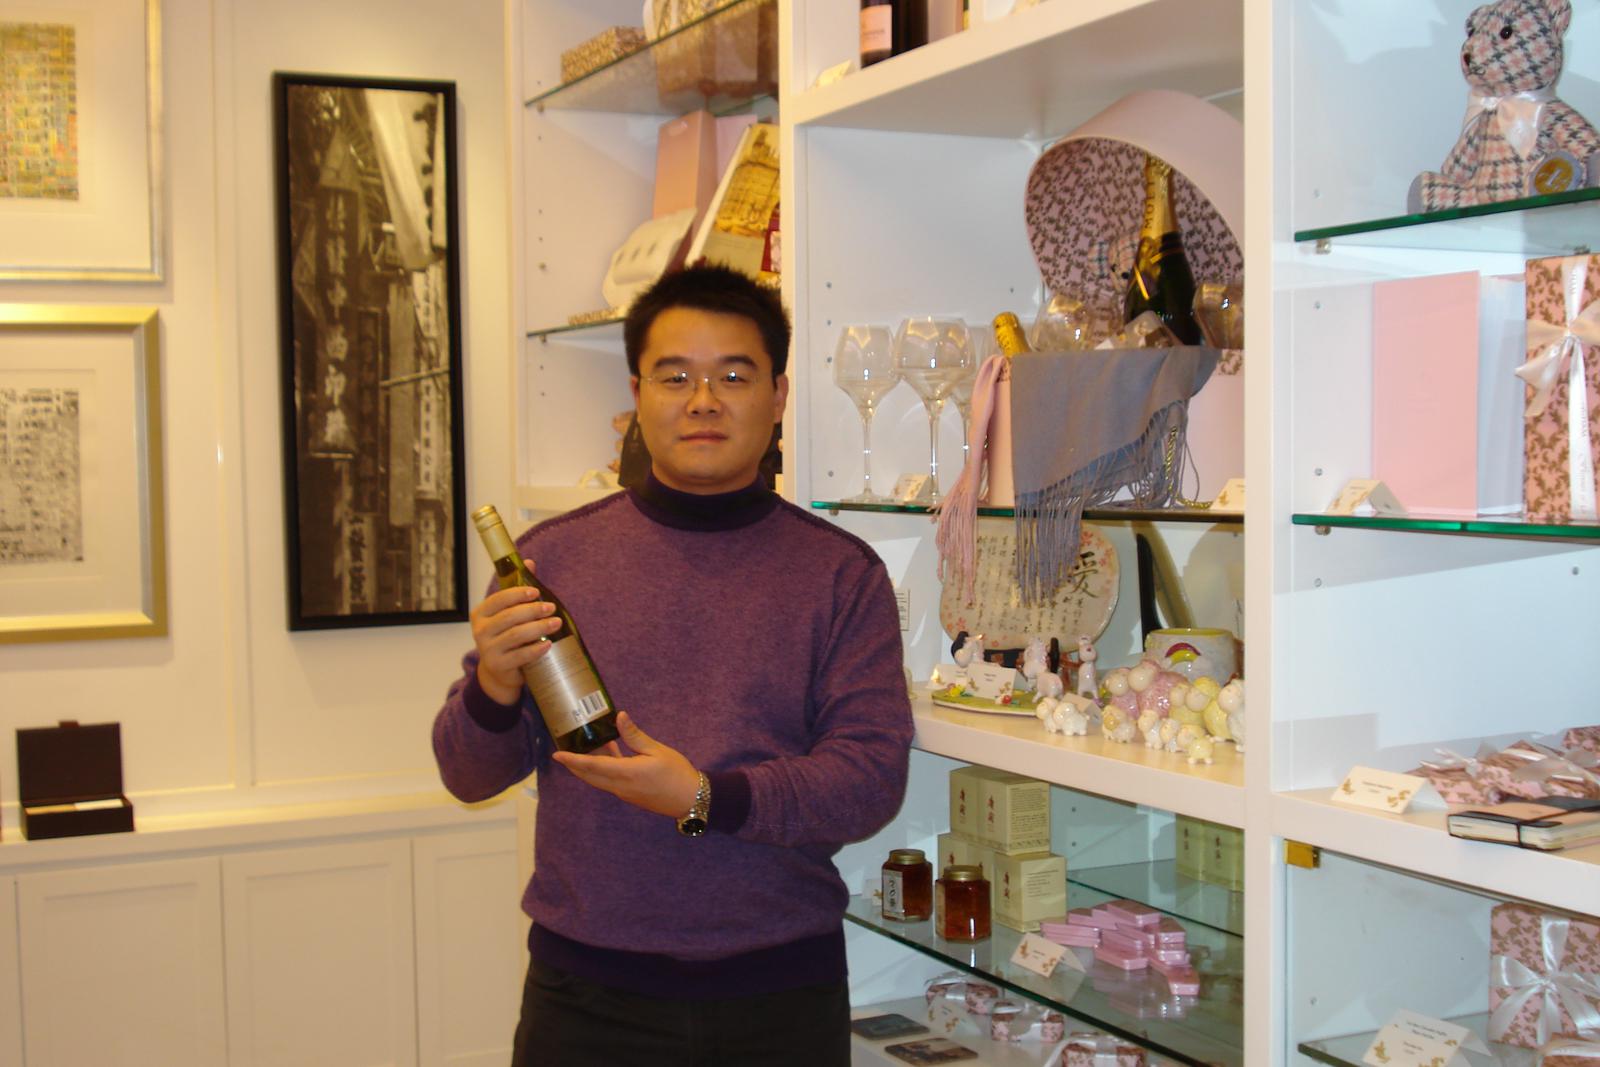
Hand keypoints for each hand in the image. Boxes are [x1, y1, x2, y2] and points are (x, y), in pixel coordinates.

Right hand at [470, 561, 561, 704]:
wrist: (499, 671)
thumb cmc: (506, 635)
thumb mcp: (509, 612)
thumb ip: (518, 589)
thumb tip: (529, 562)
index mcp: (481, 613)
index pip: (498, 599)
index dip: (517, 594)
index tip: (536, 592)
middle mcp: (480, 631)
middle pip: (509, 617)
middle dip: (533, 610)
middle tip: (552, 607)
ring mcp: (488, 649)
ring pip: (516, 635)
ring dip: (539, 628)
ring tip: (556, 623)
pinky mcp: (498, 665)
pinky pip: (520, 655)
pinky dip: (536, 649)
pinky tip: (549, 644)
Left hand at [552, 712, 700, 818]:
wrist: (691, 799)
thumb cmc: (677, 773)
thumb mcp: (656, 750)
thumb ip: (634, 735)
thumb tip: (619, 717)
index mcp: (626, 773)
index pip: (592, 766)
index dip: (573, 760)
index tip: (557, 755)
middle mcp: (620, 786)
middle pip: (590, 776)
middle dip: (575, 765)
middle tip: (563, 751)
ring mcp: (625, 793)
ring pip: (599, 779)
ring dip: (589, 767)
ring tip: (585, 748)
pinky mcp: (631, 795)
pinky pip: (610, 781)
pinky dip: (603, 769)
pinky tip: (610, 753)